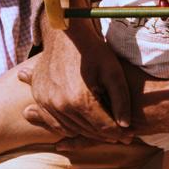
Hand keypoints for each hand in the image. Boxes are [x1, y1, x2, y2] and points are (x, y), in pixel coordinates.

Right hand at [18, 22, 132, 142]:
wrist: (67, 33)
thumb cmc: (93, 51)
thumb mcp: (114, 72)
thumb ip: (121, 101)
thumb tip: (125, 127)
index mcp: (80, 100)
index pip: (104, 128)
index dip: (119, 133)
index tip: (129, 135)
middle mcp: (60, 104)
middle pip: (87, 130)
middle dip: (104, 133)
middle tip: (117, 132)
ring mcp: (46, 101)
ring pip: (71, 128)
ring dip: (86, 130)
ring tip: (100, 127)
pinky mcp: (39, 97)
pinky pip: (54, 122)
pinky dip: (68, 125)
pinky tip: (80, 122)